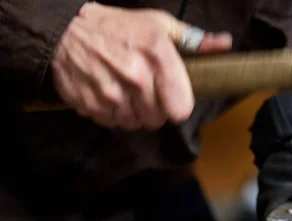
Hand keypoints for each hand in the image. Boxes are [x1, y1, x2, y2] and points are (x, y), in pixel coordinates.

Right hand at [51, 2, 231, 130]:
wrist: (67, 30)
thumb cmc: (119, 27)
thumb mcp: (159, 25)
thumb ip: (194, 40)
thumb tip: (223, 44)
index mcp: (158, 56)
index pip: (181, 109)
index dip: (178, 106)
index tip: (173, 100)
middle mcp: (135, 77)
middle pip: (158, 119)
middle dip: (156, 109)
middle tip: (146, 91)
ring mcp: (111, 93)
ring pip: (136, 124)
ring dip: (134, 113)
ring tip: (127, 91)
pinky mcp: (92, 105)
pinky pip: (113, 123)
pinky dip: (114, 114)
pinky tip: (111, 94)